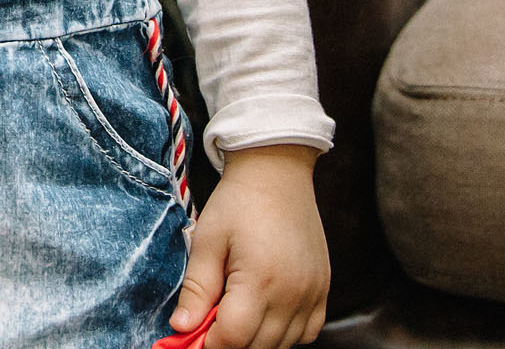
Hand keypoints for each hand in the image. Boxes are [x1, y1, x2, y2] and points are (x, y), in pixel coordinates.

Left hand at [173, 144, 329, 348]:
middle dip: (229, 343)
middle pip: (259, 347)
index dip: (209, 343)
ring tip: (234, 312)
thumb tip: (182, 327)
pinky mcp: (323, 291)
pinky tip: (264, 313)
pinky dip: (284, 334)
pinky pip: (308, 333)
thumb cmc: (238, 203)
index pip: (234, 338)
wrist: (277, 174)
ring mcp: (313, 295)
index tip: (192, 335)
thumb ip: (197, 289)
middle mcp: (294, 294)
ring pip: (284, 344)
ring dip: (256, 340)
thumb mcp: (208, 241)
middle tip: (208, 323)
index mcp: (261, 281)